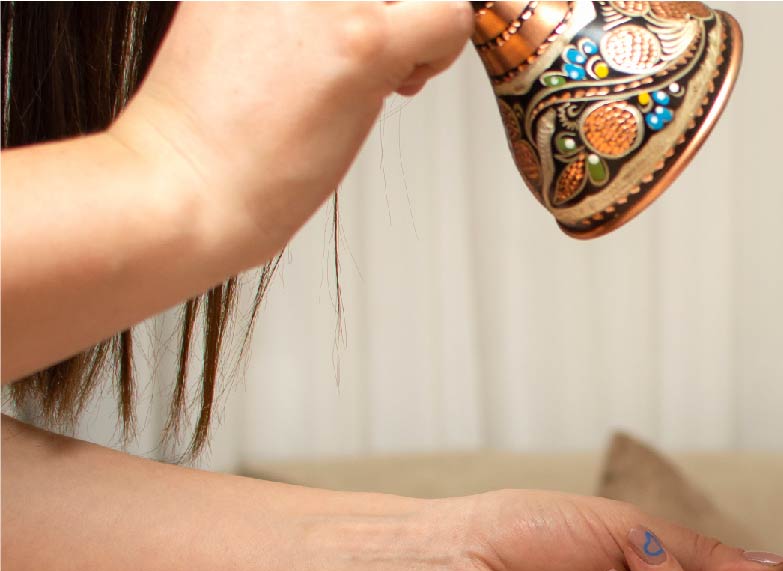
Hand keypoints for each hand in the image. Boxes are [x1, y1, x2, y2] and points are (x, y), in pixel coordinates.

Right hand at [109, 1, 471, 265]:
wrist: (179, 185)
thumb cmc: (207, 134)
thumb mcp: (234, 29)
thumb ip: (291, 10)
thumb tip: (346, 11)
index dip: (360, 4)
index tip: (335, 36)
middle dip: (387, 12)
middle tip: (363, 61)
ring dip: (414, 30)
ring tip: (376, 78)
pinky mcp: (361, 39)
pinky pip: (449, 15)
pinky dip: (442, 48)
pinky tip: (400, 86)